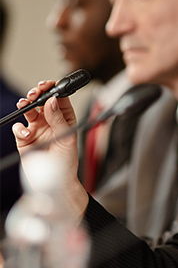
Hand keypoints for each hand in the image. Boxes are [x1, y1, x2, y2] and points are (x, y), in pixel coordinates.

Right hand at [12, 80, 87, 219]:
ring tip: (25, 104)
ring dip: (25, 104)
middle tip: (34, 93)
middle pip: (41, 101)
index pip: (59, 98)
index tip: (47, 85)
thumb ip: (59, 119)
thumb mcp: (68, 138)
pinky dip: (20, 128)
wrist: (56, 182)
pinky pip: (18, 128)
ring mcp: (37, 129)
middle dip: (36, 93)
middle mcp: (50, 121)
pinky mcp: (25, 139)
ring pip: (28, 110)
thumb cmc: (67, 161)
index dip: (53, 89)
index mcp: (65, 118)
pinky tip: (26, 133)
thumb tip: (52, 101)